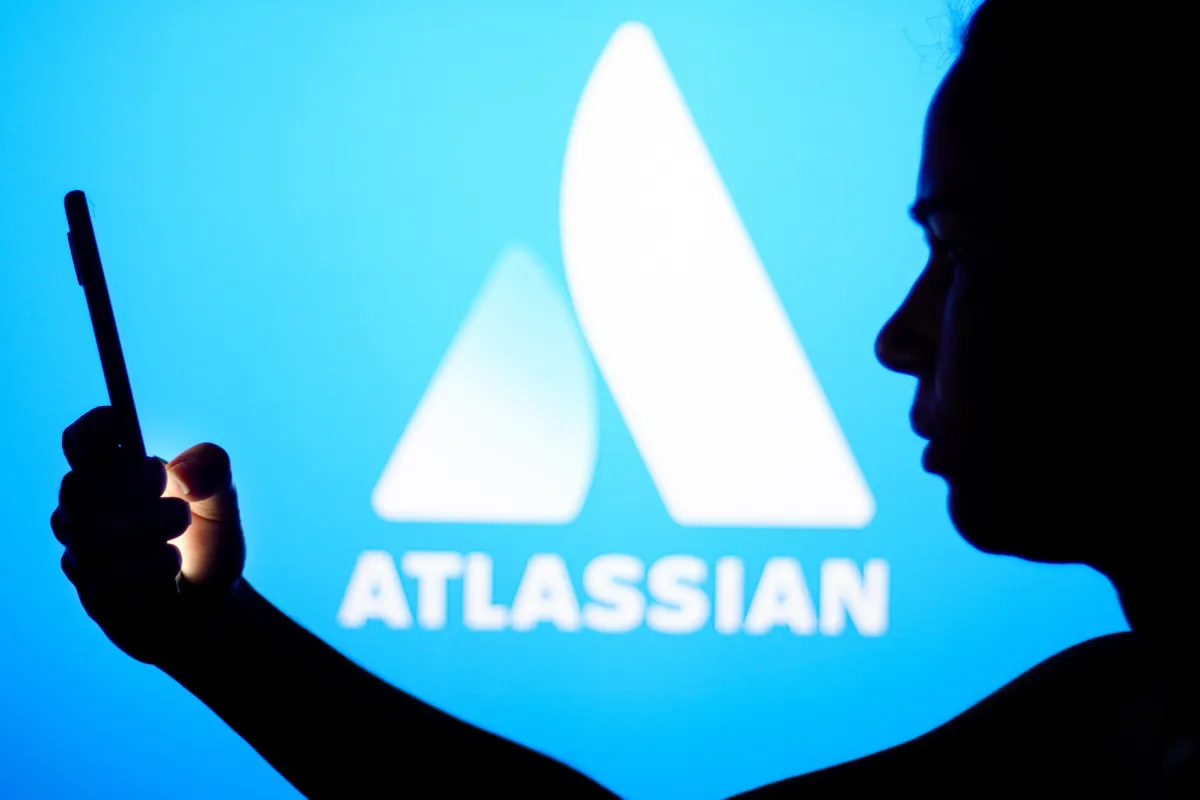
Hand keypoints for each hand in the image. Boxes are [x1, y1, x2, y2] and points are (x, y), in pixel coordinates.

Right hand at [52, 406, 245, 665]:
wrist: (217, 605)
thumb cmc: (206, 543)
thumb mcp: (223, 500)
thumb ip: (213, 470)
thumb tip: (182, 472)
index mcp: (114, 480)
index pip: (81, 443)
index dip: (93, 429)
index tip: (122, 425)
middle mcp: (88, 514)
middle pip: (76, 487)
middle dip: (126, 484)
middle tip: (168, 489)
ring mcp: (86, 557)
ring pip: (86, 532)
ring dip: (143, 525)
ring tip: (182, 523)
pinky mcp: (97, 599)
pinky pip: (104, 577)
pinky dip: (145, 566)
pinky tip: (172, 564)